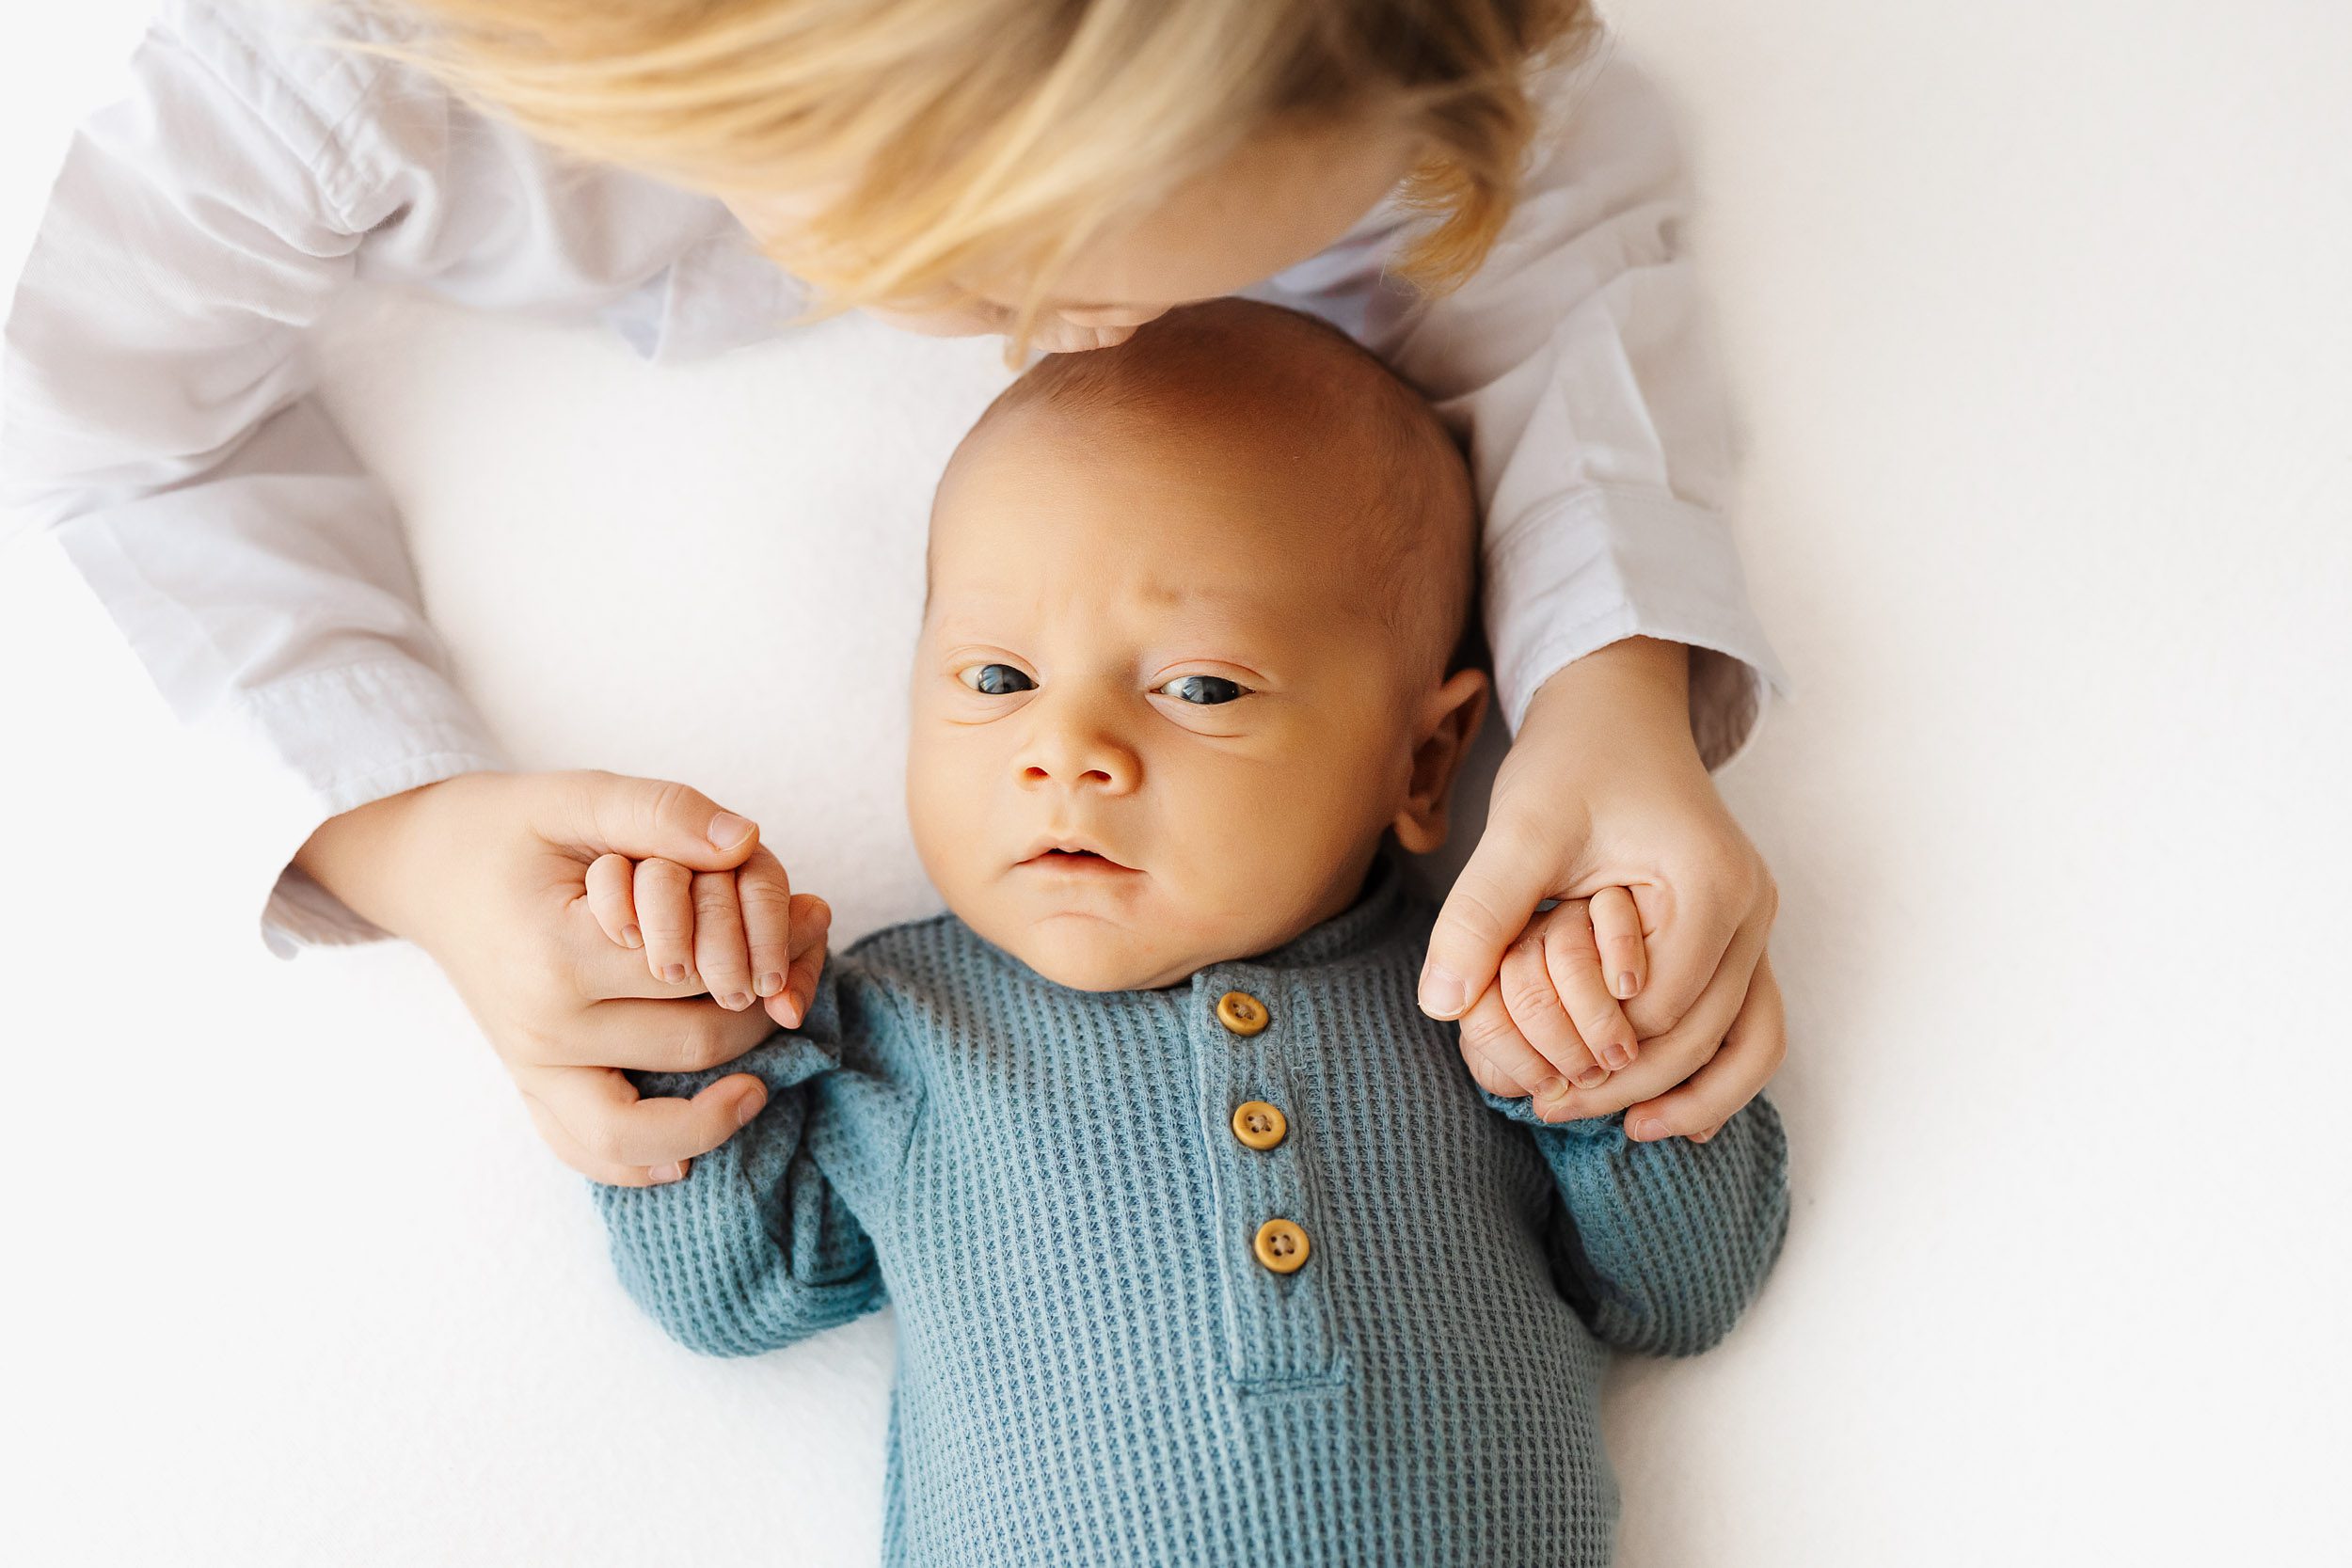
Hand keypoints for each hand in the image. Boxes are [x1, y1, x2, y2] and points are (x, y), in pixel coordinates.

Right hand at [294, 770, 796, 1185]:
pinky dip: (641, 1161)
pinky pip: (586, 1149)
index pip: (696, 970)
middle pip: (693, 1041)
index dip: (769, 940)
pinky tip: (692, 1148)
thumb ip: (662, 812)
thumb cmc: (508, 827)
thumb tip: (748, 841)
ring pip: (640, 1130)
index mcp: (558, 954)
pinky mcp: (528, 1084)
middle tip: (803, 967)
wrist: (425, 866)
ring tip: (762, 1082)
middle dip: (765, 1006)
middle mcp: (542, 1027)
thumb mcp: (580, 796)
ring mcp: (530, 1067)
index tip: (814, 912)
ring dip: (717, 1112)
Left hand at [1426, 638, 1785, 1141]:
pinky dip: (1713, 1067)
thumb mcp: (1519, 828)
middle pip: (1705, 1037)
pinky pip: (1747, 1019)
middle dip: (1630, 1087)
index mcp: (1709, 884)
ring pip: (1747, 1041)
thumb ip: (1480, 911)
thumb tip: (1440, 1003)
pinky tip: (1664, 1112)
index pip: (1661, 1010)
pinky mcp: (1737, 932)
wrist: (1616, 707)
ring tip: (1622, 1132)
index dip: (1600, 1054)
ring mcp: (1755, 923)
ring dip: (1688, 1093)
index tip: (1537, 1081)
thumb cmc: (1572, 758)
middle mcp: (1750, 909)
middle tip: (1550, 1112)